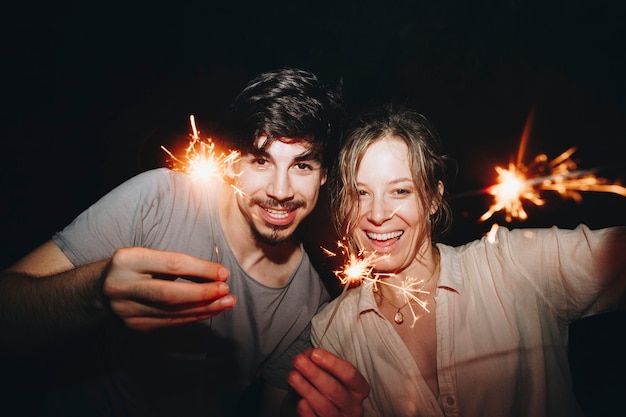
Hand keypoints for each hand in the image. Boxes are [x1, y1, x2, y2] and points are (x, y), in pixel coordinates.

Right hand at [103, 247, 234, 329]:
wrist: (99, 290)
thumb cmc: (134, 268)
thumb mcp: (148, 257)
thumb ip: (176, 264)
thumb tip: (216, 275)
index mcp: (128, 261)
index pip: (171, 265)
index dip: (201, 269)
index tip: (224, 273)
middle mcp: (122, 286)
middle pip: (169, 294)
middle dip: (203, 294)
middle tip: (227, 291)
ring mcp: (126, 310)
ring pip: (172, 312)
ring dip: (204, 308)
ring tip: (227, 302)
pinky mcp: (134, 326)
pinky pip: (170, 322)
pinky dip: (194, 316)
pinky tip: (211, 311)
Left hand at [288, 348, 368, 416]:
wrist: (328, 410)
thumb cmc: (333, 388)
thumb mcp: (333, 375)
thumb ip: (323, 364)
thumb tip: (308, 356)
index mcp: (359, 389)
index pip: (349, 374)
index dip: (332, 363)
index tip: (315, 354)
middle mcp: (353, 406)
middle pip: (335, 390)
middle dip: (315, 374)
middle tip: (299, 362)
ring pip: (325, 407)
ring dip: (307, 390)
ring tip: (293, 376)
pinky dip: (308, 413)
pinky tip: (300, 402)